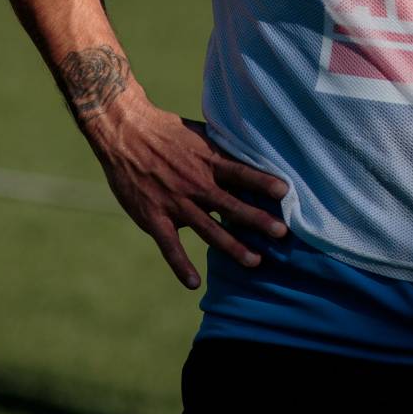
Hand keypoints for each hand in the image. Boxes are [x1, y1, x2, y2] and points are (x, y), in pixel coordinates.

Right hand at [89, 98, 288, 288]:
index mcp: (208, 161)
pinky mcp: (153, 216)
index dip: (263, 181)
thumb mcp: (200, 134)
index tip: (286, 192)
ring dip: (233, 247)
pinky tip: (193, 283)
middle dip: (258, 220)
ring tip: (255, 262)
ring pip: (209, 230)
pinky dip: (181, 265)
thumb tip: (251, 160)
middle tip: (282, 234)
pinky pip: (170, 246)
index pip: (242, 172)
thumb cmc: (167, 131)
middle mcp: (196, 183)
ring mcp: (175, 202)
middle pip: (232, 205)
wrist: (126, 132)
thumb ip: (222, 152)